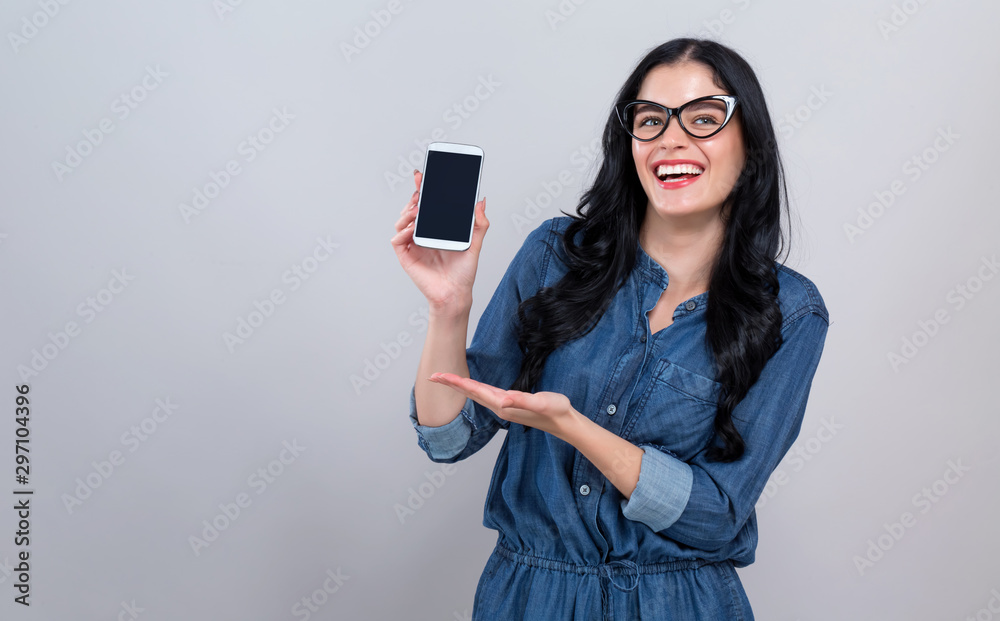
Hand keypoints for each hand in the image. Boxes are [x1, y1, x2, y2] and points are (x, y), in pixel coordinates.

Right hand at [390, 170, 488, 316]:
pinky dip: (402, 231)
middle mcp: (422, 234)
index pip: (426, 205)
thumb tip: (481, 201)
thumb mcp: (475, 243)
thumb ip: (480, 223)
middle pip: (411, 209)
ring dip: (407, 212)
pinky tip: (412, 228)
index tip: (423, 176)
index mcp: (436, 228)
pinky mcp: (406, 256)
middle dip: (413, 196)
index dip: (422, 189)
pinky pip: (397, 240)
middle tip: (419, 190)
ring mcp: (413, 244)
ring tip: (417, 210)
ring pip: (401, 221)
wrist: (456, 293)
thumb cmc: (463, 271)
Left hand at [427, 372, 580, 439]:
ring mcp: (503, 406)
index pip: (474, 391)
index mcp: (503, 404)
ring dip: (459, 386)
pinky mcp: (508, 404)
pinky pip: (484, 395)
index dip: (456, 382)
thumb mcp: (541, 403)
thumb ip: (522, 401)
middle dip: (451, 384)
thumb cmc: (555, 411)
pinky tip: (469, 386)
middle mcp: (499, 406)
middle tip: (432, 375)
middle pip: (470, 393)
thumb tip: (503, 399)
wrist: (564, 423)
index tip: (439, 376)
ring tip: (445, 379)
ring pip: (475, 394)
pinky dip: (472, 389)